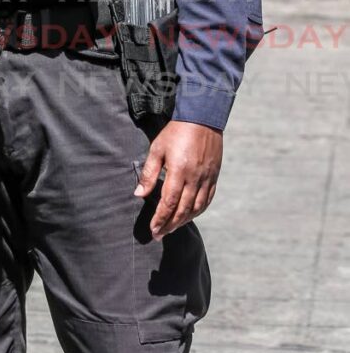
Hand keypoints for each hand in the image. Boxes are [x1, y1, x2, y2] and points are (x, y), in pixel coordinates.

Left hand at [134, 120, 222, 239]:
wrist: (202, 118)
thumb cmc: (175, 132)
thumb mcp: (157, 149)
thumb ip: (149, 174)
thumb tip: (139, 195)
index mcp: (179, 171)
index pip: (169, 203)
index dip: (160, 219)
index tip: (153, 230)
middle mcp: (195, 178)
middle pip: (182, 210)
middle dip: (170, 225)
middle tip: (159, 235)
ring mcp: (207, 178)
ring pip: (197, 208)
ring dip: (184, 221)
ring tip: (172, 228)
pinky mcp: (214, 176)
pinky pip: (207, 199)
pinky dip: (198, 211)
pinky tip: (190, 215)